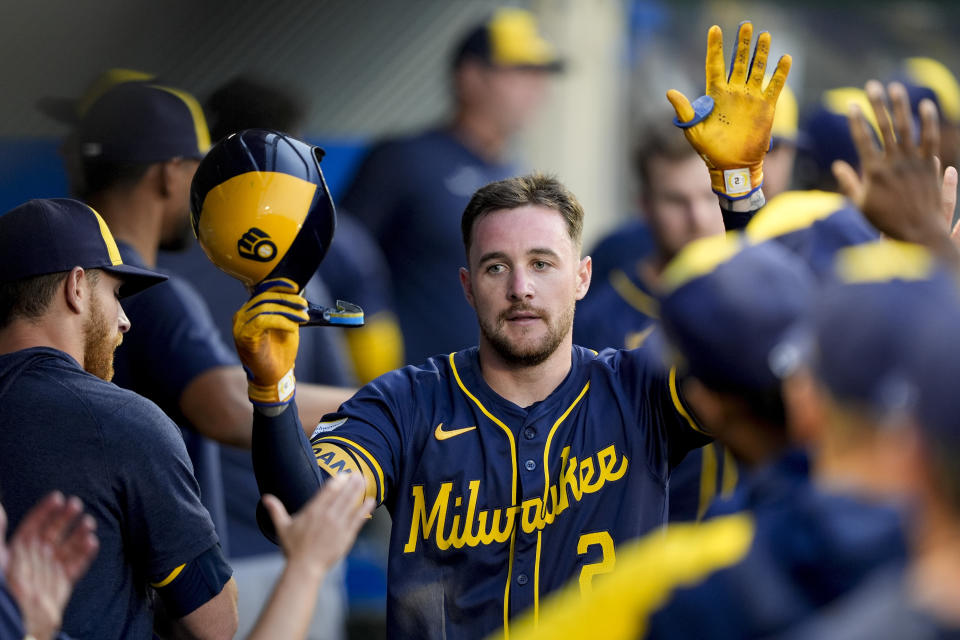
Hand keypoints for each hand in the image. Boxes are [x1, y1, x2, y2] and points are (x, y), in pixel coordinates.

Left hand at [5, 493, 98, 639]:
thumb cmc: (4, 589)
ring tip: (89, 521)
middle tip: (77, 503)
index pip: (33, 525)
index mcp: (18, 550)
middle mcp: (35, 558)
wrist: (17, 622)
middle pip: (53, 532)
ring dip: (79, 532)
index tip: (57, 496)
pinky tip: (92, 542)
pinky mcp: (62, 584)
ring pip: (67, 546)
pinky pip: (76, 565)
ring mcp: (50, 570)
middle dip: (65, 517)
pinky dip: (85, 554)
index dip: (45, 510)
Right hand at [233, 277, 309, 406]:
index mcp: (250, 311)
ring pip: (264, 308)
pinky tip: (292, 327)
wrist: (274, 376)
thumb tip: (298, 294)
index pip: (262, 291)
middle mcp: (242, 316)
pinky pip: (262, 320)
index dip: (278, 285)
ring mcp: (240, 326)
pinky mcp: (243, 336)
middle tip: (304, 306)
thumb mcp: (287, 324)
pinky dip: (280, 321)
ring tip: (302, 317)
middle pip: (265, 298)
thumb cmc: (279, 351)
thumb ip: (287, 310)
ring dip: (287, 311)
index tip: (295, 287)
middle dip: (288, 299)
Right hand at [261, 474, 372, 577]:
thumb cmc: (293, 549)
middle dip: (350, 482)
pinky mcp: (346, 536)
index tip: (343, 474)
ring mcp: (337, 526)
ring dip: (358, 491)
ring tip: (364, 480)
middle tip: (357, 472)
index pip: (327, 491)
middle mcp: (326, 516)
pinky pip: (357, 519)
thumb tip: (265, 497)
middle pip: (341, 495)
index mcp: (312, 512)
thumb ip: (276, 510)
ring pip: (350, 504)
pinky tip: (370, 500)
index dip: (336, 481)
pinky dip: (364, 509)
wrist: (305, 568)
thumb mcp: (282, 528)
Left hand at [667, 22, 791, 199]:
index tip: (715, 29)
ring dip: (761, 53)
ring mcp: (750, 98)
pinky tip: (784, 58)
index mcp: (715, 95)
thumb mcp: (693, 131)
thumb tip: (670, 92)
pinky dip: (780, 73)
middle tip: (745, 25)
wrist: (732, 166)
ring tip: (764, 35)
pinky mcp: (765, 107)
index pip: (715, 65)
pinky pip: (774, 86)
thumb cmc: (710, 151)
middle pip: (738, 62)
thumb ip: (685, 110)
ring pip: (757, 69)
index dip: (715, 47)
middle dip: (742, 44)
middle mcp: (734, 92)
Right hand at [832, 80, 959, 264]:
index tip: (851, 104)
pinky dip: (928, 121)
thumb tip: (838, 166)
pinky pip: (930, 139)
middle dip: (877, 104)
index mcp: (874, 172)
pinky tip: (925, 105)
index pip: (863, 139)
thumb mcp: (860, 206)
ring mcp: (914, 162)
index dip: (856, 120)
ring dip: (901, 106)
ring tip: (896, 87)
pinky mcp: (930, 165)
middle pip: (885, 127)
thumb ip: (849, 184)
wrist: (919, 233)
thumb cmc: (885, 222)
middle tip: (872, 85)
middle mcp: (894, 163)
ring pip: (907, 127)